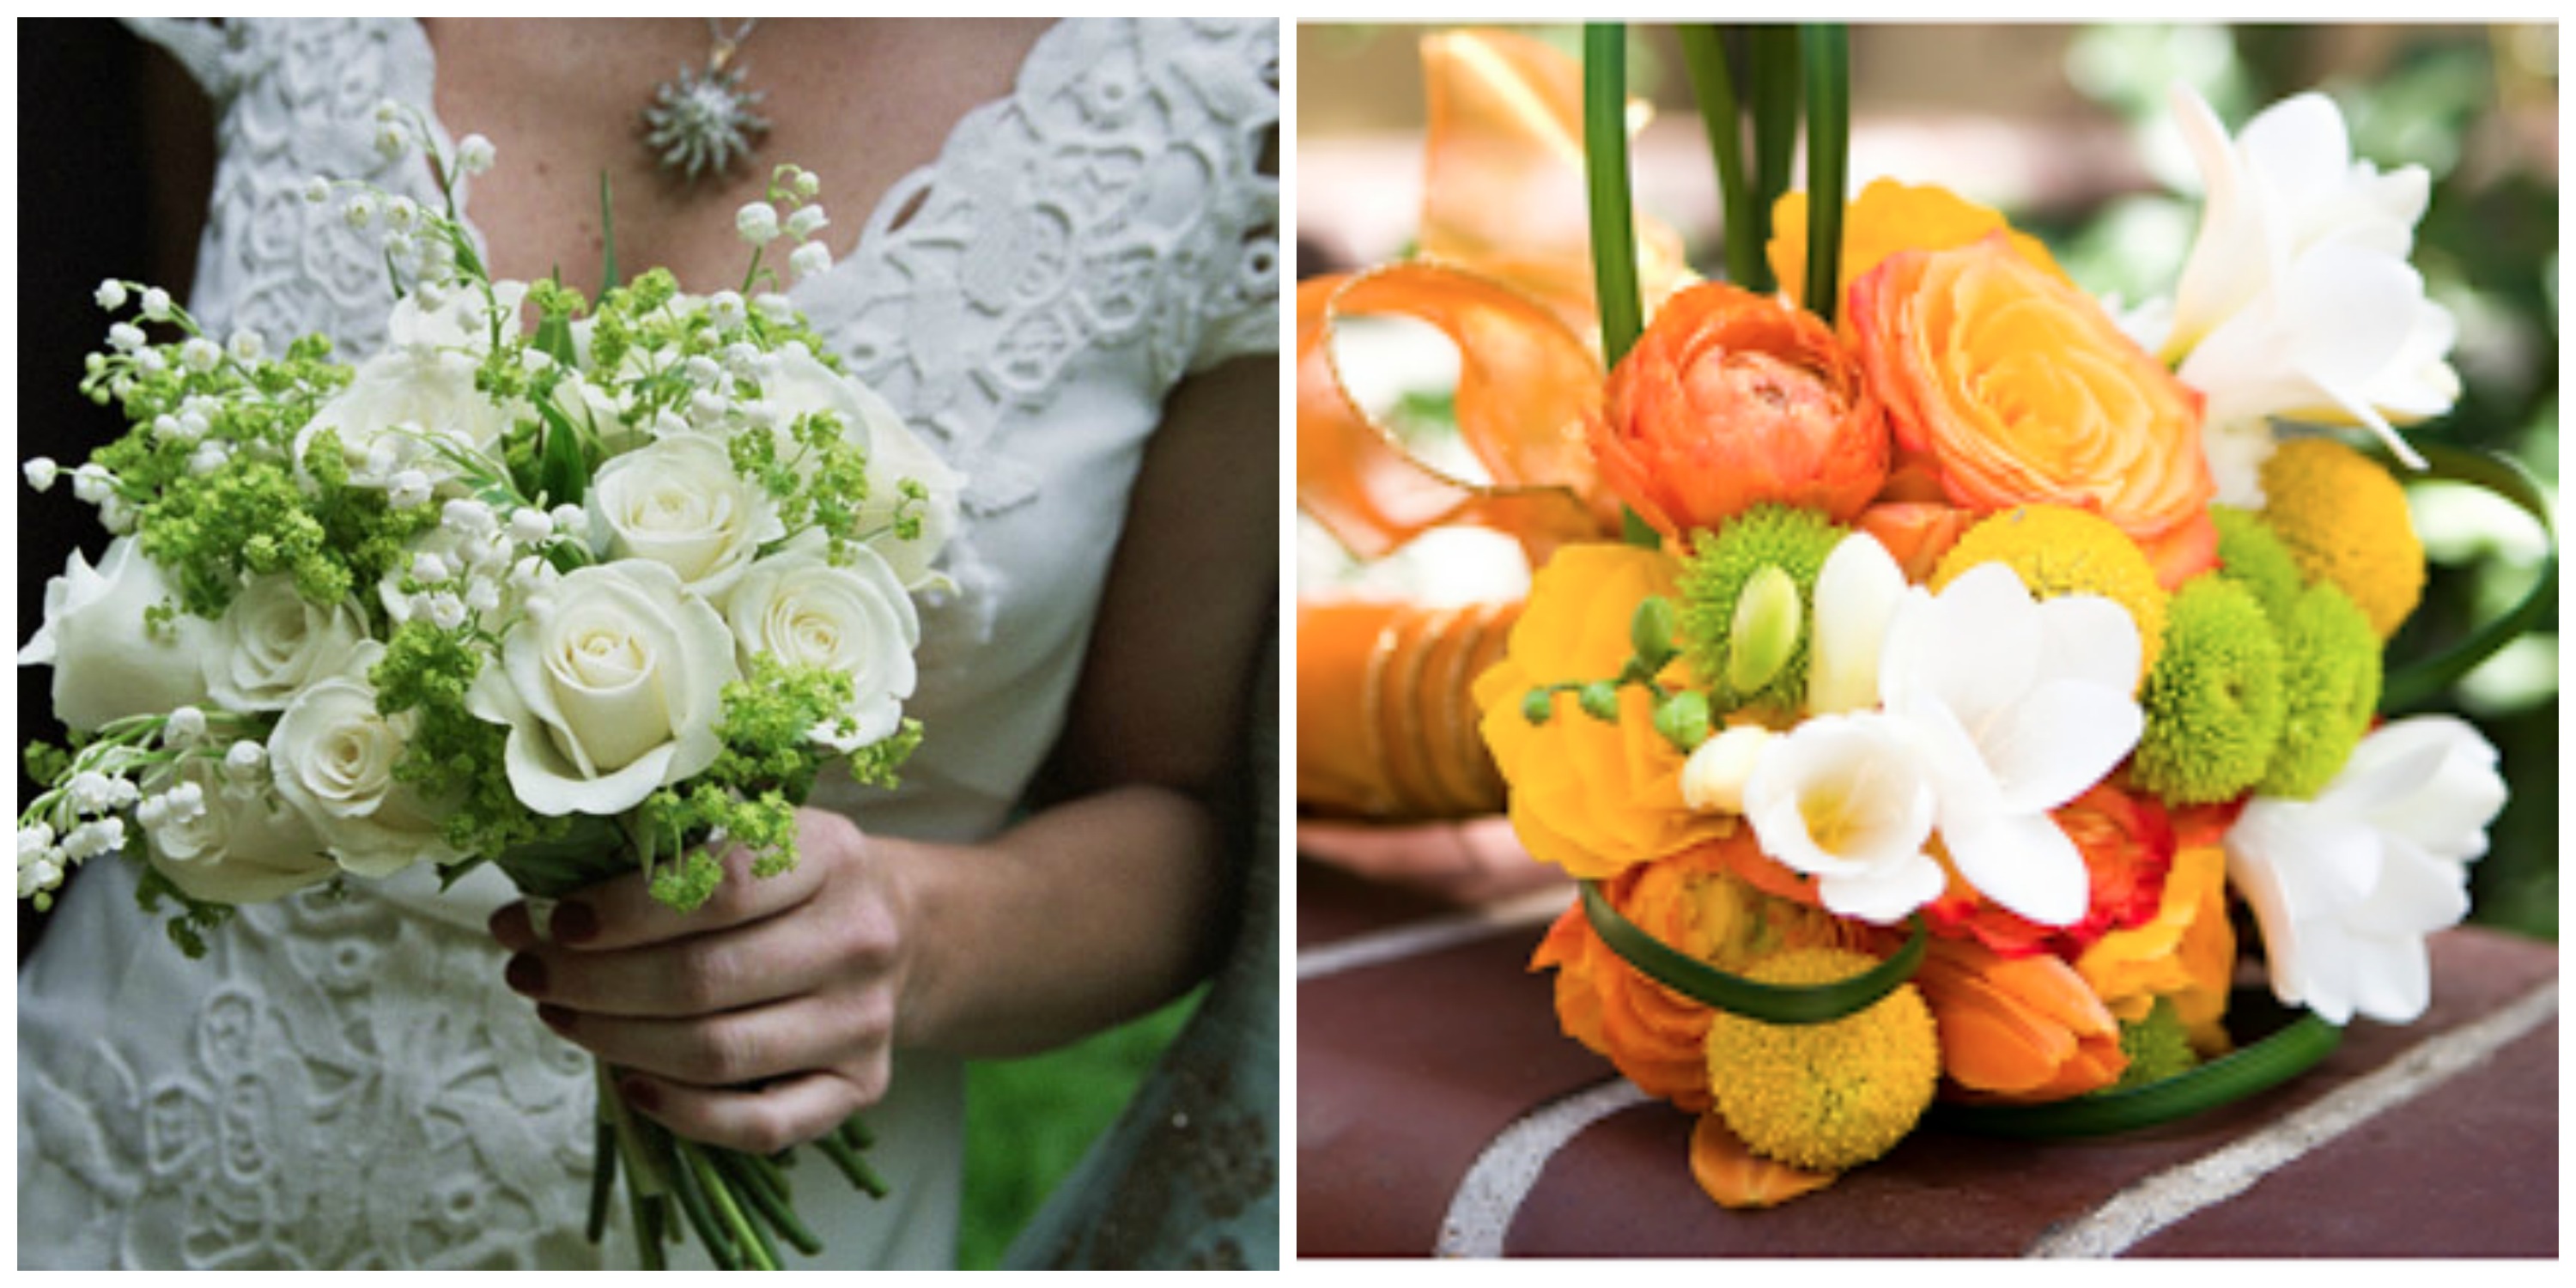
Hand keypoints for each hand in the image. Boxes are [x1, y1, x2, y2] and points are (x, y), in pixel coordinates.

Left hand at [488, 808, 910, 1154]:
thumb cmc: (798, 882)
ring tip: (561, 1015)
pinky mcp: (859, 1088)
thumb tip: (528, 913)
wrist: (907, 933)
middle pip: (704, 980)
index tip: (555, 920)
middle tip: (531, 973)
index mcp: (832, 857)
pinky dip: (683, 1114)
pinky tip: (629, 1086)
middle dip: (594, 982)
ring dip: (617, 1042)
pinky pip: (760, 1125)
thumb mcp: (756, 836)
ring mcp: (862, 1023)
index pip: (720, 888)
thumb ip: (664, 861)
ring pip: (718, 1054)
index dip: (624, 910)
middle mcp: (857, 941)